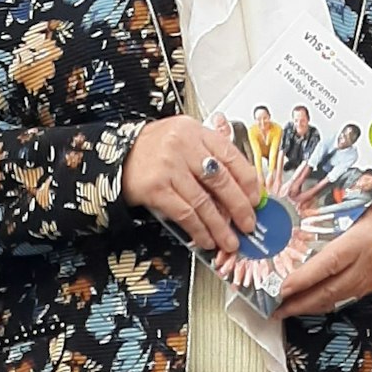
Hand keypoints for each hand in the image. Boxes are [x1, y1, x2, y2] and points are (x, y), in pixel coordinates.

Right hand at [123, 115, 260, 253]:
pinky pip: (185, 213)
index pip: (231, 156)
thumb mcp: (184, 141)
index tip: (256, 200)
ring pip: (204, 202)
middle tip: (248, 224)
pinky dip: (199, 230)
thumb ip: (209, 158)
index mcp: (195, 131)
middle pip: (221, 180)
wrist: (115, 156)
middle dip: (239, 207)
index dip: (248, 181)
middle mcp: (183, 145)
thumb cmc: (154, 150)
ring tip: (229, 240)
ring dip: (220, 226)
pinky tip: (206, 238)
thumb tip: (239, 192)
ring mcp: (169, 166)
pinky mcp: (155, 187)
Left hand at [272, 187, 371, 317]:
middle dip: (301, 301)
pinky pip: (344, 299)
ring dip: (309, 307)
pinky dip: (323, 304)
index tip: (284, 287)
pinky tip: (306, 304)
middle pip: (331, 289)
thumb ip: (326, 202)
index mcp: (363, 238)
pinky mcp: (370, 283)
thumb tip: (293, 202)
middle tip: (275, 306)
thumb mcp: (353, 194)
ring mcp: (371, 276)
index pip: (331, 262)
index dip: (306, 277)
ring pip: (337, 299)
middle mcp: (368, 262)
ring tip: (284, 309)